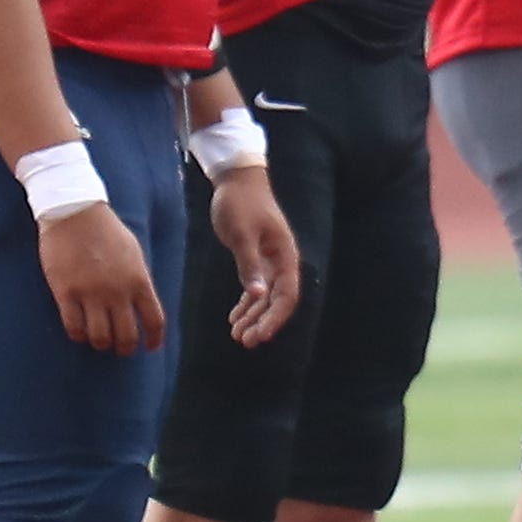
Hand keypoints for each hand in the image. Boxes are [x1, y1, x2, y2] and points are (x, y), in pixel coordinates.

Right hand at [38, 202, 165, 354]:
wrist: (75, 212)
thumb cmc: (106, 230)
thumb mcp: (133, 253)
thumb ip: (138, 280)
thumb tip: (142, 304)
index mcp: (139, 280)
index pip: (154, 320)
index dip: (154, 339)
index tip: (150, 347)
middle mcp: (117, 291)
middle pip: (126, 336)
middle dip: (125, 348)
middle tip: (120, 348)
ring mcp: (91, 293)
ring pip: (99, 337)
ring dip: (101, 344)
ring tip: (99, 341)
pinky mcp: (66, 293)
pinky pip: (73, 327)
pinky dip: (78, 335)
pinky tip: (79, 333)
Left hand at [208, 167, 303, 346]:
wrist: (237, 179)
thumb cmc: (241, 203)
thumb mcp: (242, 233)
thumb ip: (249, 264)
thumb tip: (257, 295)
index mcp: (284, 255)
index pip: (287, 295)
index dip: (275, 318)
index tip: (260, 335)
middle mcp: (281, 261)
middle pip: (277, 300)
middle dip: (262, 322)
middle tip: (244, 341)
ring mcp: (269, 261)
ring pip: (265, 297)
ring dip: (253, 317)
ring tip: (237, 336)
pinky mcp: (256, 258)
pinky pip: (255, 288)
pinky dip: (246, 304)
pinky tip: (235, 318)